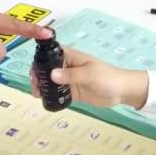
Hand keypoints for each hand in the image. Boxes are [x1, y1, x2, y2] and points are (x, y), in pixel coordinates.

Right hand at [30, 47, 146, 108]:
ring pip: (51, 82)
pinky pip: (58, 93)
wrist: (121, 91)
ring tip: (36, 94)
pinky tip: (44, 100)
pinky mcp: (73, 92)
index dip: (41, 59)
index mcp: (72, 57)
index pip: (52, 53)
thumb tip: (51, 74)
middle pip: (48, 68)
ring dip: (43, 86)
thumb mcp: (89, 74)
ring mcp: (70, 80)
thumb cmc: (107, 77)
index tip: (33, 70)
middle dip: (39, 75)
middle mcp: (68, 67)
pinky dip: (50, 95)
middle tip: (34, 85)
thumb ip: (71, 75)